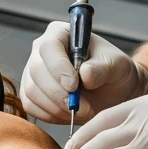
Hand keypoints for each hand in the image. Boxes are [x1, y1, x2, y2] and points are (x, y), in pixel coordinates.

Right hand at [19, 21, 147, 124]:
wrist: (113, 93)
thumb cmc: (115, 73)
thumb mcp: (117, 67)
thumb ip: (102, 68)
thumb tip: (85, 73)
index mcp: (61, 34)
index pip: (49, 47)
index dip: (58, 67)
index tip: (74, 85)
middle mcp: (41, 51)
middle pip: (36, 70)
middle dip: (58, 93)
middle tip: (80, 106)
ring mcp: (33, 72)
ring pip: (32, 90)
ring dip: (56, 106)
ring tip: (81, 109)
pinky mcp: (30, 93)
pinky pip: (32, 106)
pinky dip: (50, 114)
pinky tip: (69, 113)